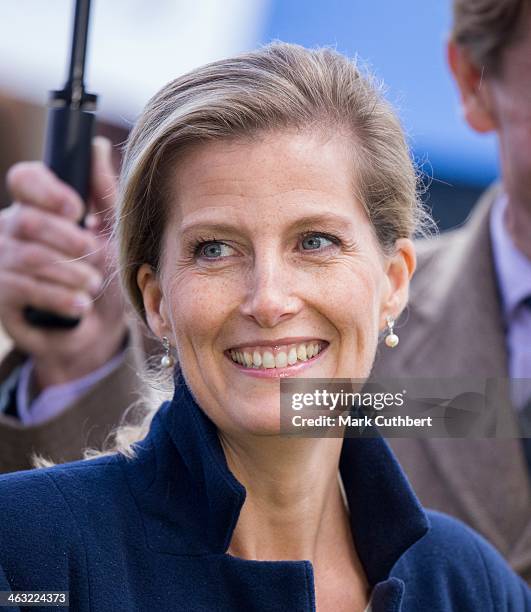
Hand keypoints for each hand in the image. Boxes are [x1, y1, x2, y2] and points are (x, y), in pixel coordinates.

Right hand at [0, 137, 127, 389]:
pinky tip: (80, 305)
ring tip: (93, 285)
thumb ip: (102, 193)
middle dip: (70, 240)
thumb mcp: (111, 233)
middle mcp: (10, 229)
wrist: (96, 327)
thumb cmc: (103, 273)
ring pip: (30, 257)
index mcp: (37, 207)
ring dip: (72, 273)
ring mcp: (1, 262)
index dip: (48, 191)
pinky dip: (61, 297)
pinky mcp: (0, 295)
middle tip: (95, 255)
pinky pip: (24, 288)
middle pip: (28, 220)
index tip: (78, 210)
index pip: (24, 179)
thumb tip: (97, 145)